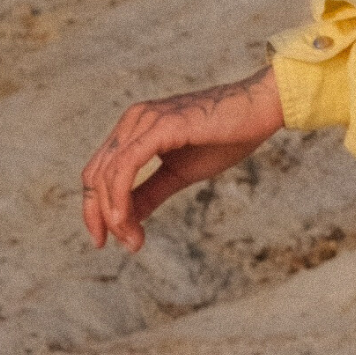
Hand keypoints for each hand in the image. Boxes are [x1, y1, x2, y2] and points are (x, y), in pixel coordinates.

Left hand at [80, 68, 283, 251]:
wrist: (261, 110)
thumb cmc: (226, 137)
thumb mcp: (180, 174)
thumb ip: (150, 193)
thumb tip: (124, 221)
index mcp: (134, 129)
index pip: (99, 173)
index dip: (96, 208)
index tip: (108, 239)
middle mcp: (132, 121)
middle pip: (94, 176)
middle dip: (98, 216)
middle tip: (122, 244)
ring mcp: (143, 121)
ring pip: (107, 174)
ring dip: (112, 214)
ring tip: (130, 240)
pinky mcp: (158, 127)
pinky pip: (125, 167)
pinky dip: (119, 197)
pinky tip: (124, 221)